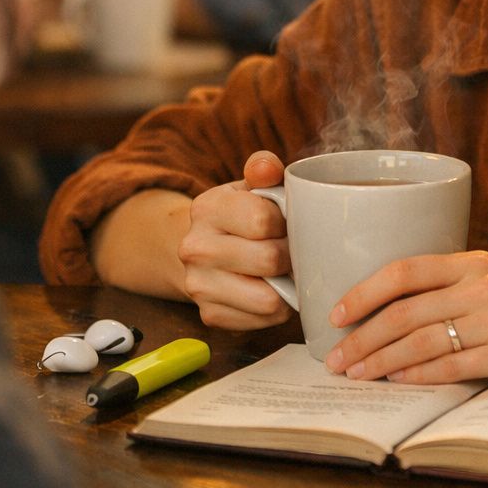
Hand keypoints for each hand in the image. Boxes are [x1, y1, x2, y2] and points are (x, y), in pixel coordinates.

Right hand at [176, 151, 293, 329]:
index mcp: (206, 208)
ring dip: (287, 286)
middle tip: (293, 249)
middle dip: (291, 255)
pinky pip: (262, 320)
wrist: (204, 248)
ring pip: (268, 298)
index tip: (287, 222)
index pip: (262, 219)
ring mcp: (198, 285)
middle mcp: (194, 248)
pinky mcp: (210, 315)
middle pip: (268, 260)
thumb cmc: (242, 214)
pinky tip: (272, 288)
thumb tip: (267, 167)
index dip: (286, 222)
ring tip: (285, 271)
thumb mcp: (251, 186)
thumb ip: (264, 169)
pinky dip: (277, 308)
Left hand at [323, 252, 487, 383]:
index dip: (363, 292)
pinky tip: (398, 382)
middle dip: (361, 337)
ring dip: (381, 361)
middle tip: (335, 358)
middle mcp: (481, 286)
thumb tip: (406, 301)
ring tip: (356, 375)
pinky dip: (419, 375)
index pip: (404, 271)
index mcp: (476, 262)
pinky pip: (453, 367)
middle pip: (403, 312)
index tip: (336, 313)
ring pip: (421, 341)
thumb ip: (461, 281)